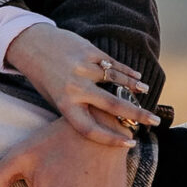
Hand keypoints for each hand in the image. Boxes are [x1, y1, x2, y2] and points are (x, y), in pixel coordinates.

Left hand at [2, 22, 157, 142]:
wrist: (32, 44)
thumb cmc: (46, 78)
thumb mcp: (56, 99)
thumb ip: (78, 110)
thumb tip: (107, 123)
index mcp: (65, 104)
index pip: (91, 128)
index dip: (111, 139)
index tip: (129, 142)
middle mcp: (75, 87)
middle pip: (112, 105)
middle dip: (137, 115)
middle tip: (154, 122)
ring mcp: (83, 67)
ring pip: (116, 81)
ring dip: (134, 88)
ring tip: (146, 93)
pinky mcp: (88, 51)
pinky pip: (113, 64)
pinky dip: (127, 72)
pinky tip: (137, 78)